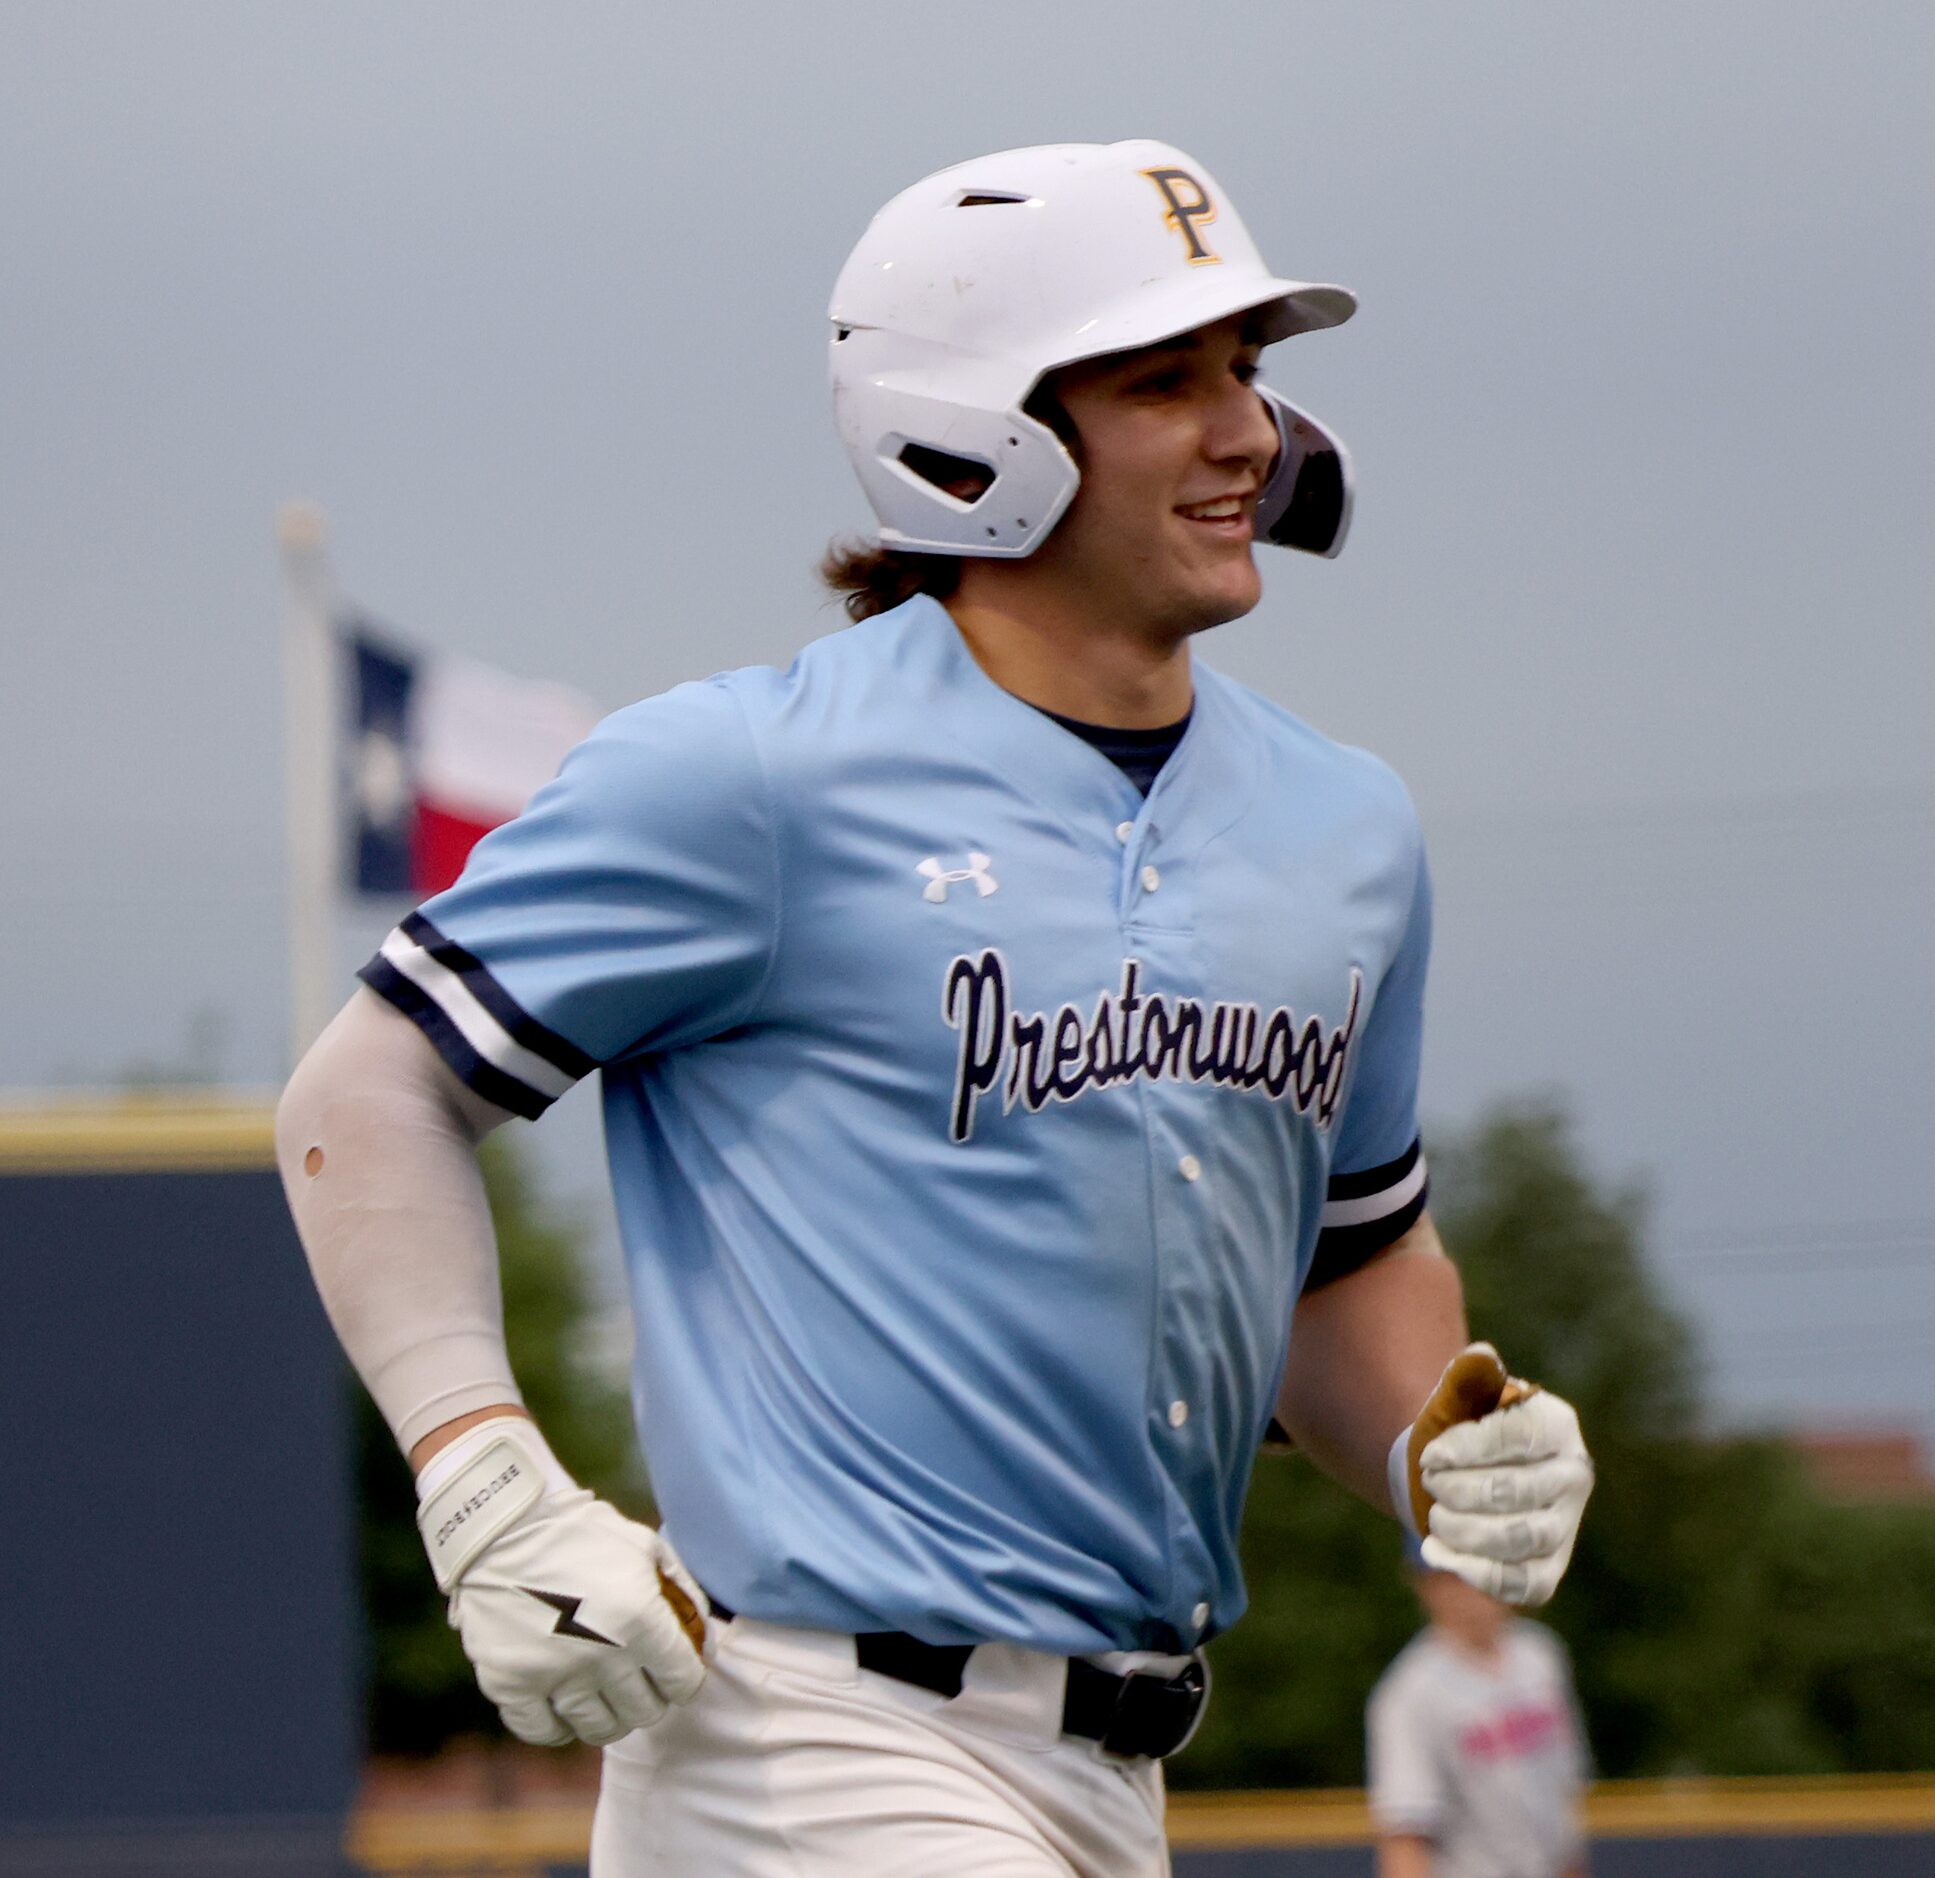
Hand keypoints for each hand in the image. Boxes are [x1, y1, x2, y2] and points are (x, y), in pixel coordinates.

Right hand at [416, 1417, 709, 1745]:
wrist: (503, 1527)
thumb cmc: (581, 1533)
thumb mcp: (645, 1547)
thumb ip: (682, 1593)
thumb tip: (705, 1641)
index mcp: (639, 1619)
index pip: (683, 1680)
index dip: (685, 1677)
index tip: (675, 1669)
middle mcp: (601, 1656)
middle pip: (645, 1711)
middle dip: (650, 1696)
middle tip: (640, 1679)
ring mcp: (554, 1675)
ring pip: (600, 1728)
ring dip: (610, 1714)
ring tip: (604, 1692)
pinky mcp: (511, 1685)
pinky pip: (545, 1732)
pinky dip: (559, 1726)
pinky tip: (564, 1705)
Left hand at [1395, 1343, 1592, 1606]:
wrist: (1459, 1474)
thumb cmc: (1462, 1428)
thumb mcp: (1461, 1396)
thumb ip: (1468, 1375)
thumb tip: (1480, 1355)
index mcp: (1556, 1425)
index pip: (1519, 1437)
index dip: (1469, 1448)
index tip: (1428, 1456)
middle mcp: (1573, 1476)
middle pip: (1517, 1492)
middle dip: (1460, 1490)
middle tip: (1428, 1483)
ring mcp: (1565, 1526)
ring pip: (1518, 1539)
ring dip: (1464, 1531)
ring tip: (1432, 1517)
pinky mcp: (1547, 1570)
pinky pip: (1520, 1583)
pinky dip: (1474, 1572)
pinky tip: (1435, 1553)